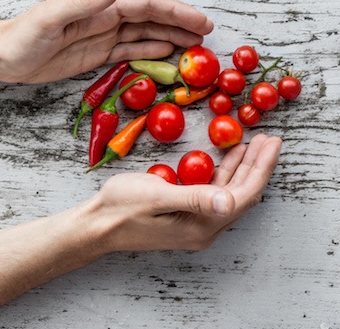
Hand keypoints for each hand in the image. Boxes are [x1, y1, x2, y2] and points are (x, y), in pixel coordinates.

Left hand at [0, 0, 213, 82]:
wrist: (1, 56)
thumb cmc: (20, 36)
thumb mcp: (50, 18)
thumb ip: (84, 2)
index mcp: (98, 8)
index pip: (145, 6)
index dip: (175, 12)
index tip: (200, 22)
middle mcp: (104, 20)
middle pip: (151, 19)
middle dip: (180, 24)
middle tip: (207, 36)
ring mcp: (101, 37)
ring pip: (144, 35)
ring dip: (170, 38)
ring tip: (194, 47)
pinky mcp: (94, 55)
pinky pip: (128, 52)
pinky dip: (149, 52)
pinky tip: (165, 54)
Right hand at [87, 134, 281, 251]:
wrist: (96, 225)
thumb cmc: (120, 208)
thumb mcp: (155, 196)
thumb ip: (193, 198)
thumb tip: (229, 202)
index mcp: (200, 226)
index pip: (242, 195)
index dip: (260, 168)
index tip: (272, 143)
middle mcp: (203, 229)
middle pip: (241, 195)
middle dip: (256, 166)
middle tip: (269, 139)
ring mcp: (194, 225)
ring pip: (229, 195)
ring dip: (242, 169)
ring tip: (253, 145)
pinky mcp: (185, 218)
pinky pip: (213, 195)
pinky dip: (223, 175)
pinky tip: (226, 159)